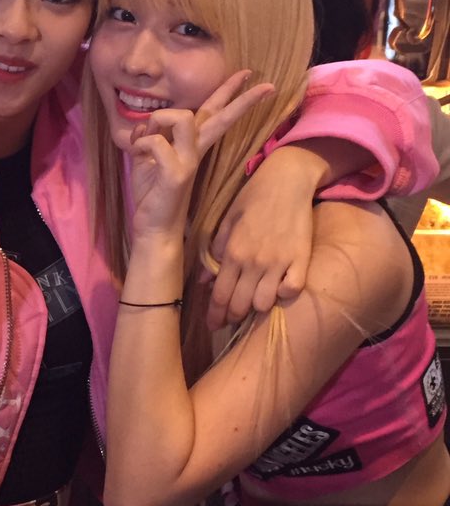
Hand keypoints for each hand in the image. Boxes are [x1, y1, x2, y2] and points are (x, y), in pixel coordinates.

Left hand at [129, 72, 274, 239]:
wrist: (153, 228)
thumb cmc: (152, 193)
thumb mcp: (147, 157)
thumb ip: (151, 136)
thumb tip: (146, 122)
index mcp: (191, 145)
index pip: (214, 114)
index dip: (231, 94)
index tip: (250, 76)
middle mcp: (195, 151)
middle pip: (217, 114)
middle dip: (235, 93)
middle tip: (252, 74)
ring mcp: (188, 162)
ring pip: (185, 117)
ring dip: (160, 119)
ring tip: (147, 136)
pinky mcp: (176, 174)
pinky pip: (156, 141)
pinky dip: (141, 142)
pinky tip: (137, 153)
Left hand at [206, 146, 318, 329]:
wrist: (287, 180)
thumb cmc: (253, 197)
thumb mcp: (227, 220)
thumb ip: (215, 249)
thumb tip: (203, 279)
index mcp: (233, 252)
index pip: (220, 294)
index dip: (215, 314)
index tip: (212, 325)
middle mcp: (254, 261)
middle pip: (241, 304)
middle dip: (232, 317)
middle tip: (230, 320)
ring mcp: (279, 262)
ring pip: (264, 303)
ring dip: (258, 307)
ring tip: (254, 302)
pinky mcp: (301, 259)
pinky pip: (293, 290)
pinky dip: (285, 294)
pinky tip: (279, 289)